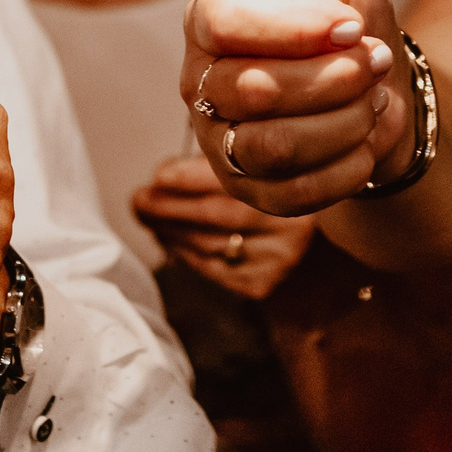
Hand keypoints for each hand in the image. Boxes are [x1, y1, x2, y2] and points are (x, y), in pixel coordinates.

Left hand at [133, 154, 314, 299]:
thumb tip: (164, 174)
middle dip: (170, 205)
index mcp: (295, 186)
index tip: (159, 174)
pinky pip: (209, 266)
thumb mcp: (262, 174)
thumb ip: (222, 166)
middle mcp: (291, 227)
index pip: (237, 181)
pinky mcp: (259, 284)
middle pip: (218, 215)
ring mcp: (276, 260)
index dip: (192, 178)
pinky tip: (166, 236)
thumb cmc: (275, 205)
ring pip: (208, 242)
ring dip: (168, 228)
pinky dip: (181, 250)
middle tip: (140, 198)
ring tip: (146, 213)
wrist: (311, 261)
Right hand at [182, 0, 409, 217]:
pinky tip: (368, 135)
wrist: (374, 86)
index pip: (227, 23)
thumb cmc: (341, 18)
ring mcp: (223, 143)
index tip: (351, 22)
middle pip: (252, 91)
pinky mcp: (252, 191)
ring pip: (274, 146)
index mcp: (210, 22)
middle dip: (331, 77)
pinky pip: (294, 194)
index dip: (292, 26)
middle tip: (377, 59)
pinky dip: (346, 165)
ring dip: (342, 122)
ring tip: (375, 96)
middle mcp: (202, 85)